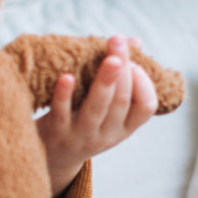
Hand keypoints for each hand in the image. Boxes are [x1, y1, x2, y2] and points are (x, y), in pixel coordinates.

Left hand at [35, 35, 156, 195]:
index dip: (143, 84)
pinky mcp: (56, 133)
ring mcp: (81, 135)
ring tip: (110, 58)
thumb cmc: (84, 120)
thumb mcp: (108, 108)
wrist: (52, 156)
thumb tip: (135, 41)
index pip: (145, 108)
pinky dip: (64, 95)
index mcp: (124, 127)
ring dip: (104, 81)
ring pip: (96, 108)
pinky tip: (67, 76)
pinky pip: (61, 113)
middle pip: (120, 101)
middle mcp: (106, 134)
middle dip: (122, 70)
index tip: (135, 63)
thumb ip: (121, 76)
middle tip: (118, 41)